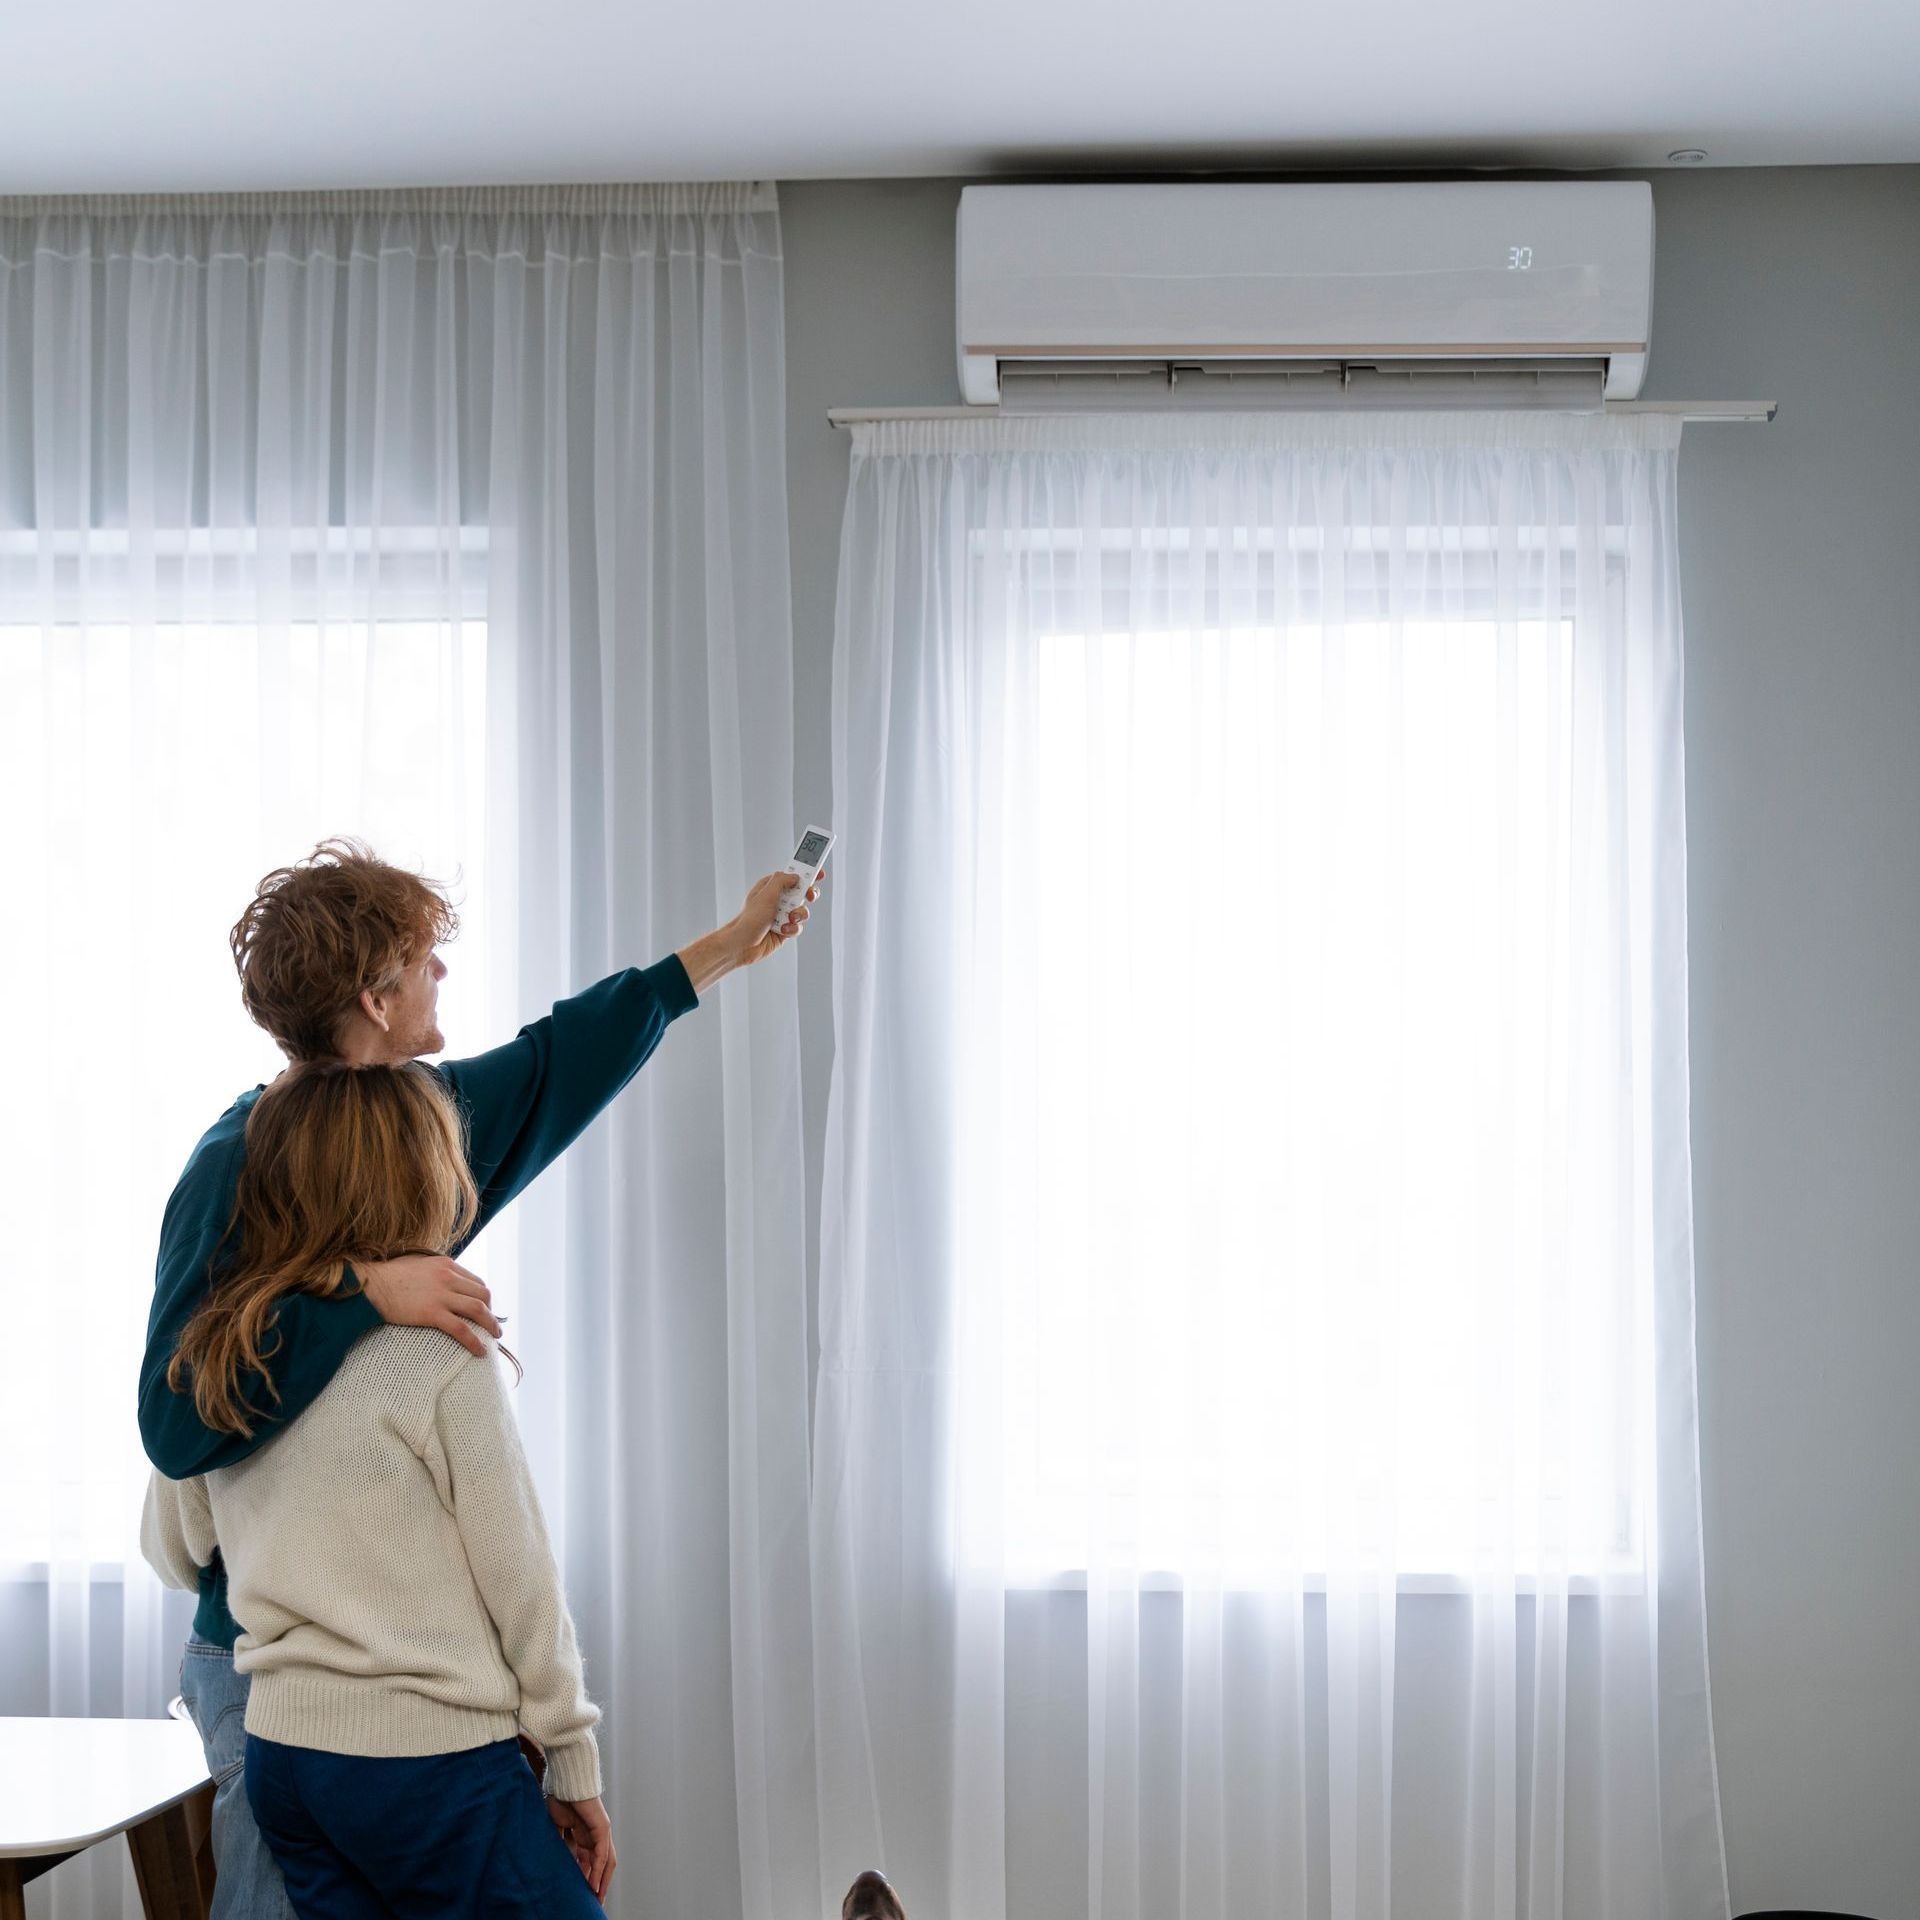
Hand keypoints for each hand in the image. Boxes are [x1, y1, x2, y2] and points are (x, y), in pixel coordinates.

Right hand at [355, 1253, 500, 1355]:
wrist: (370, 1286)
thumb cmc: (389, 1277)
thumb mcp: (418, 1264)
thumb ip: (434, 1272)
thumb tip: (444, 1282)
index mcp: (446, 1265)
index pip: (476, 1281)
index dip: (484, 1297)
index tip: (485, 1309)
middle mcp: (448, 1277)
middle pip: (482, 1294)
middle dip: (491, 1311)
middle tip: (492, 1325)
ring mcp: (441, 1295)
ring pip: (478, 1310)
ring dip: (490, 1325)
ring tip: (494, 1337)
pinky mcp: (432, 1313)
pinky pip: (461, 1329)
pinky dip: (474, 1341)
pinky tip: (480, 1351)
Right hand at [546, 1793, 616, 1899]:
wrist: (565, 1780)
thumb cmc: (560, 1798)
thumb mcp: (557, 1826)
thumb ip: (558, 1842)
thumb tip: (552, 1859)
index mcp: (585, 1835)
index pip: (589, 1862)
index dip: (586, 1879)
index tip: (581, 1895)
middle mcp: (596, 1835)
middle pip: (601, 1865)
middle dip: (597, 1884)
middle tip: (592, 1903)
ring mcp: (601, 1832)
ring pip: (606, 1863)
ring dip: (601, 1882)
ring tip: (596, 1899)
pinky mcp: (602, 1828)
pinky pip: (602, 1854)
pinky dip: (598, 1871)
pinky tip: (594, 1884)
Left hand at [733, 867, 822, 967]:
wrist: (743, 945)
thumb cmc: (749, 919)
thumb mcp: (766, 894)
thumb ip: (782, 881)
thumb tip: (796, 877)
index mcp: (772, 886)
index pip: (792, 875)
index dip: (806, 872)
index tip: (819, 872)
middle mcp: (778, 899)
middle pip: (803, 892)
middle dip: (808, 894)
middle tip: (809, 895)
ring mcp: (782, 914)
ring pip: (803, 911)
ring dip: (798, 915)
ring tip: (788, 918)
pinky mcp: (785, 929)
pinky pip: (798, 926)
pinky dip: (792, 928)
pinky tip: (782, 930)